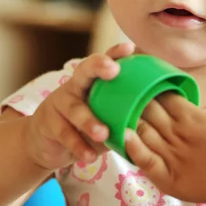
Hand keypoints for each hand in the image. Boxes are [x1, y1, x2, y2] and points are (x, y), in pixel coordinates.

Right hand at [25, 42, 135, 170]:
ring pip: (75, 109)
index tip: (130, 48)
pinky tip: (88, 157)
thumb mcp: (105, 114)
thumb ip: (125, 111)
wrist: (47, 143)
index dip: (116, 52)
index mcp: (93, 81)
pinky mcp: (48, 123)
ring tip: (103, 133)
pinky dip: (79, 146)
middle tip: (114, 70)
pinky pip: (65, 134)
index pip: (106, 61)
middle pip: (85, 70)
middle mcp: (76, 86)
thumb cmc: (86, 124)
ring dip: (90, 121)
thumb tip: (159, 111)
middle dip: (99, 66)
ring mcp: (60, 103)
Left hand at [125, 93, 205, 205]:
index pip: (164, 97)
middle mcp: (179, 133)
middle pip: (149, 111)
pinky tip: (124, 136)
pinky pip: (146, 160)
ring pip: (144, 132)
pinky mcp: (168, 177)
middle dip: (138, 102)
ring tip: (123, 115)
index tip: (146, 88)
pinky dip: (133, 147)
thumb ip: (201, 110)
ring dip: (132, 121)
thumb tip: (187, 106)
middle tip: (130, 99)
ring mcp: (172, 155)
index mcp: (191, 116)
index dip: (152, 90)